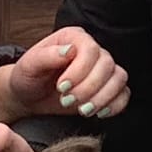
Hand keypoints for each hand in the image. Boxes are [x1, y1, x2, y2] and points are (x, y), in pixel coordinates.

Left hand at [0, 27, 129, 124]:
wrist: (29, 95)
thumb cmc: (28, 77)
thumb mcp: (29, 65)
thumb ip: (46, 56)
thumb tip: (68, 50)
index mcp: (74, 38)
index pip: (91, 49)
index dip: (80, 70)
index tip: (62, 86)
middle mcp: (91, 50)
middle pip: (107, 65)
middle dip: (88, 88)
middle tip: (67, 100)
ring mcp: (101, 69)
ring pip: (118, 79)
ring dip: (102, 98)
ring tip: (81, 109)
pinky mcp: (107, 88)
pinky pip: (124, 94)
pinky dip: (115, 105)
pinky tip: (98, 113)